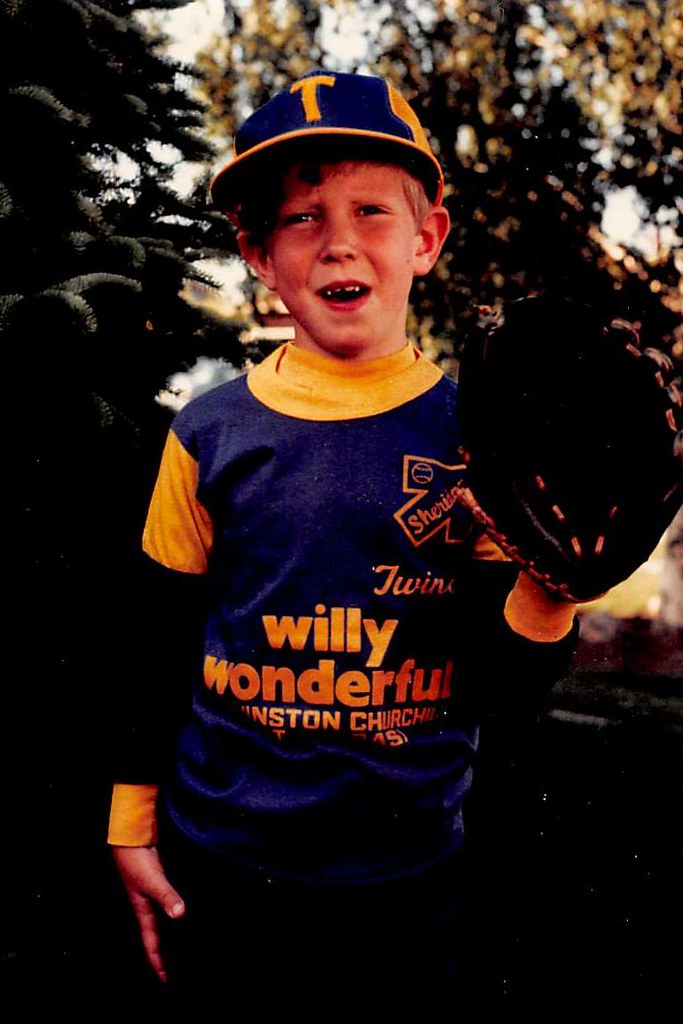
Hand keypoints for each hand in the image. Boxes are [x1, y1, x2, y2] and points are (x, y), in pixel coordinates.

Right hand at [112, 845, 184, 982]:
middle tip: (176, 970)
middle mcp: (147, 907)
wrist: (131, 838)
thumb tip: (180, 915)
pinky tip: (183, 916)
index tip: (165, 980)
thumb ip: (167, 896)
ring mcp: (151, 895)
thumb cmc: (138, 861)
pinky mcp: (158, 884)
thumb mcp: (153, 880)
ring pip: (162, 922)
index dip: (157, 962)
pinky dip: (174, 915)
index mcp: (143, 911)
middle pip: (156, 936)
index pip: (151, 943)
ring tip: (183, 947)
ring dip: (170, 935)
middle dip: (164, 953)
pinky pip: (166, 906)